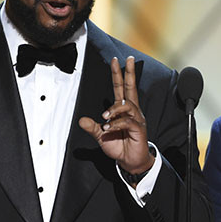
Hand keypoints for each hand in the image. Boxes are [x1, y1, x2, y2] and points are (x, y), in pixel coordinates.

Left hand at [78, 56, 153, 177]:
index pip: (121, 88)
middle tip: (129, 60)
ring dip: (114, 109)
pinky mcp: (139, 129)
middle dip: (130, 73)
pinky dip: (116, 124)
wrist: (129, 162)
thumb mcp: (101, 136)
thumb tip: (81, 120)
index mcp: (123, 110)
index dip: (118, 74)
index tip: (115, 61)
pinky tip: (108, 128)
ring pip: (127, 105)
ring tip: (104, 117)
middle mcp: (132, 112)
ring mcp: (137, 119)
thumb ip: (92, 127)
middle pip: (131, 88)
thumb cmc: (119, 147)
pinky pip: (127, 121)